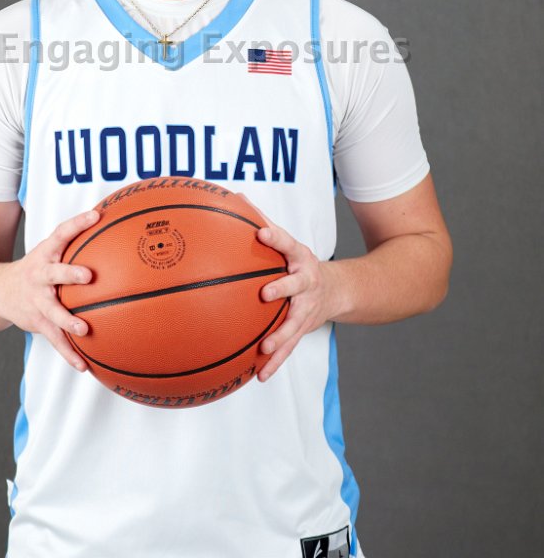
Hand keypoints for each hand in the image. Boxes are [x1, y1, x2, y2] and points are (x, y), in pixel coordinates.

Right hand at [0, 207, 99, 370]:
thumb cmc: (36, 268)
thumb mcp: (49, 251)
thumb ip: (75, 241)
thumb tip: (113, 225)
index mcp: (45, 254)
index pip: (61, 233)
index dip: (77, 223)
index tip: (95, 216)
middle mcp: (39, 276)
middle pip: (54, 273)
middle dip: (70, 274)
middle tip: (88, 276)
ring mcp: (36, 301)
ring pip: (52, 311)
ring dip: (67, 321)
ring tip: (84, 329)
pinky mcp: (37, 322)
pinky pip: (55, 340)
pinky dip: (69, 353)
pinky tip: (84, 365)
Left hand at [252, 214, 335, 381]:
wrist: (337, 290)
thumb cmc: (299, 261)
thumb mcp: (288, 242)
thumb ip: (262, 220)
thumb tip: (235, 197)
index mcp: (299, 258)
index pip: (288, 243)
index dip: (276, 237)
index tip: (262, 231)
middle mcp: (306, 282)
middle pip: (296, 285)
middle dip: (282, 288)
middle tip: (265, 293)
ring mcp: (306, 308)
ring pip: (294, 323)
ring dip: (280, 335)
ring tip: (265, 346)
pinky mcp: (303, 329)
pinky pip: (289, 347)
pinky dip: (276, 362)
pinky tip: (260, 375)